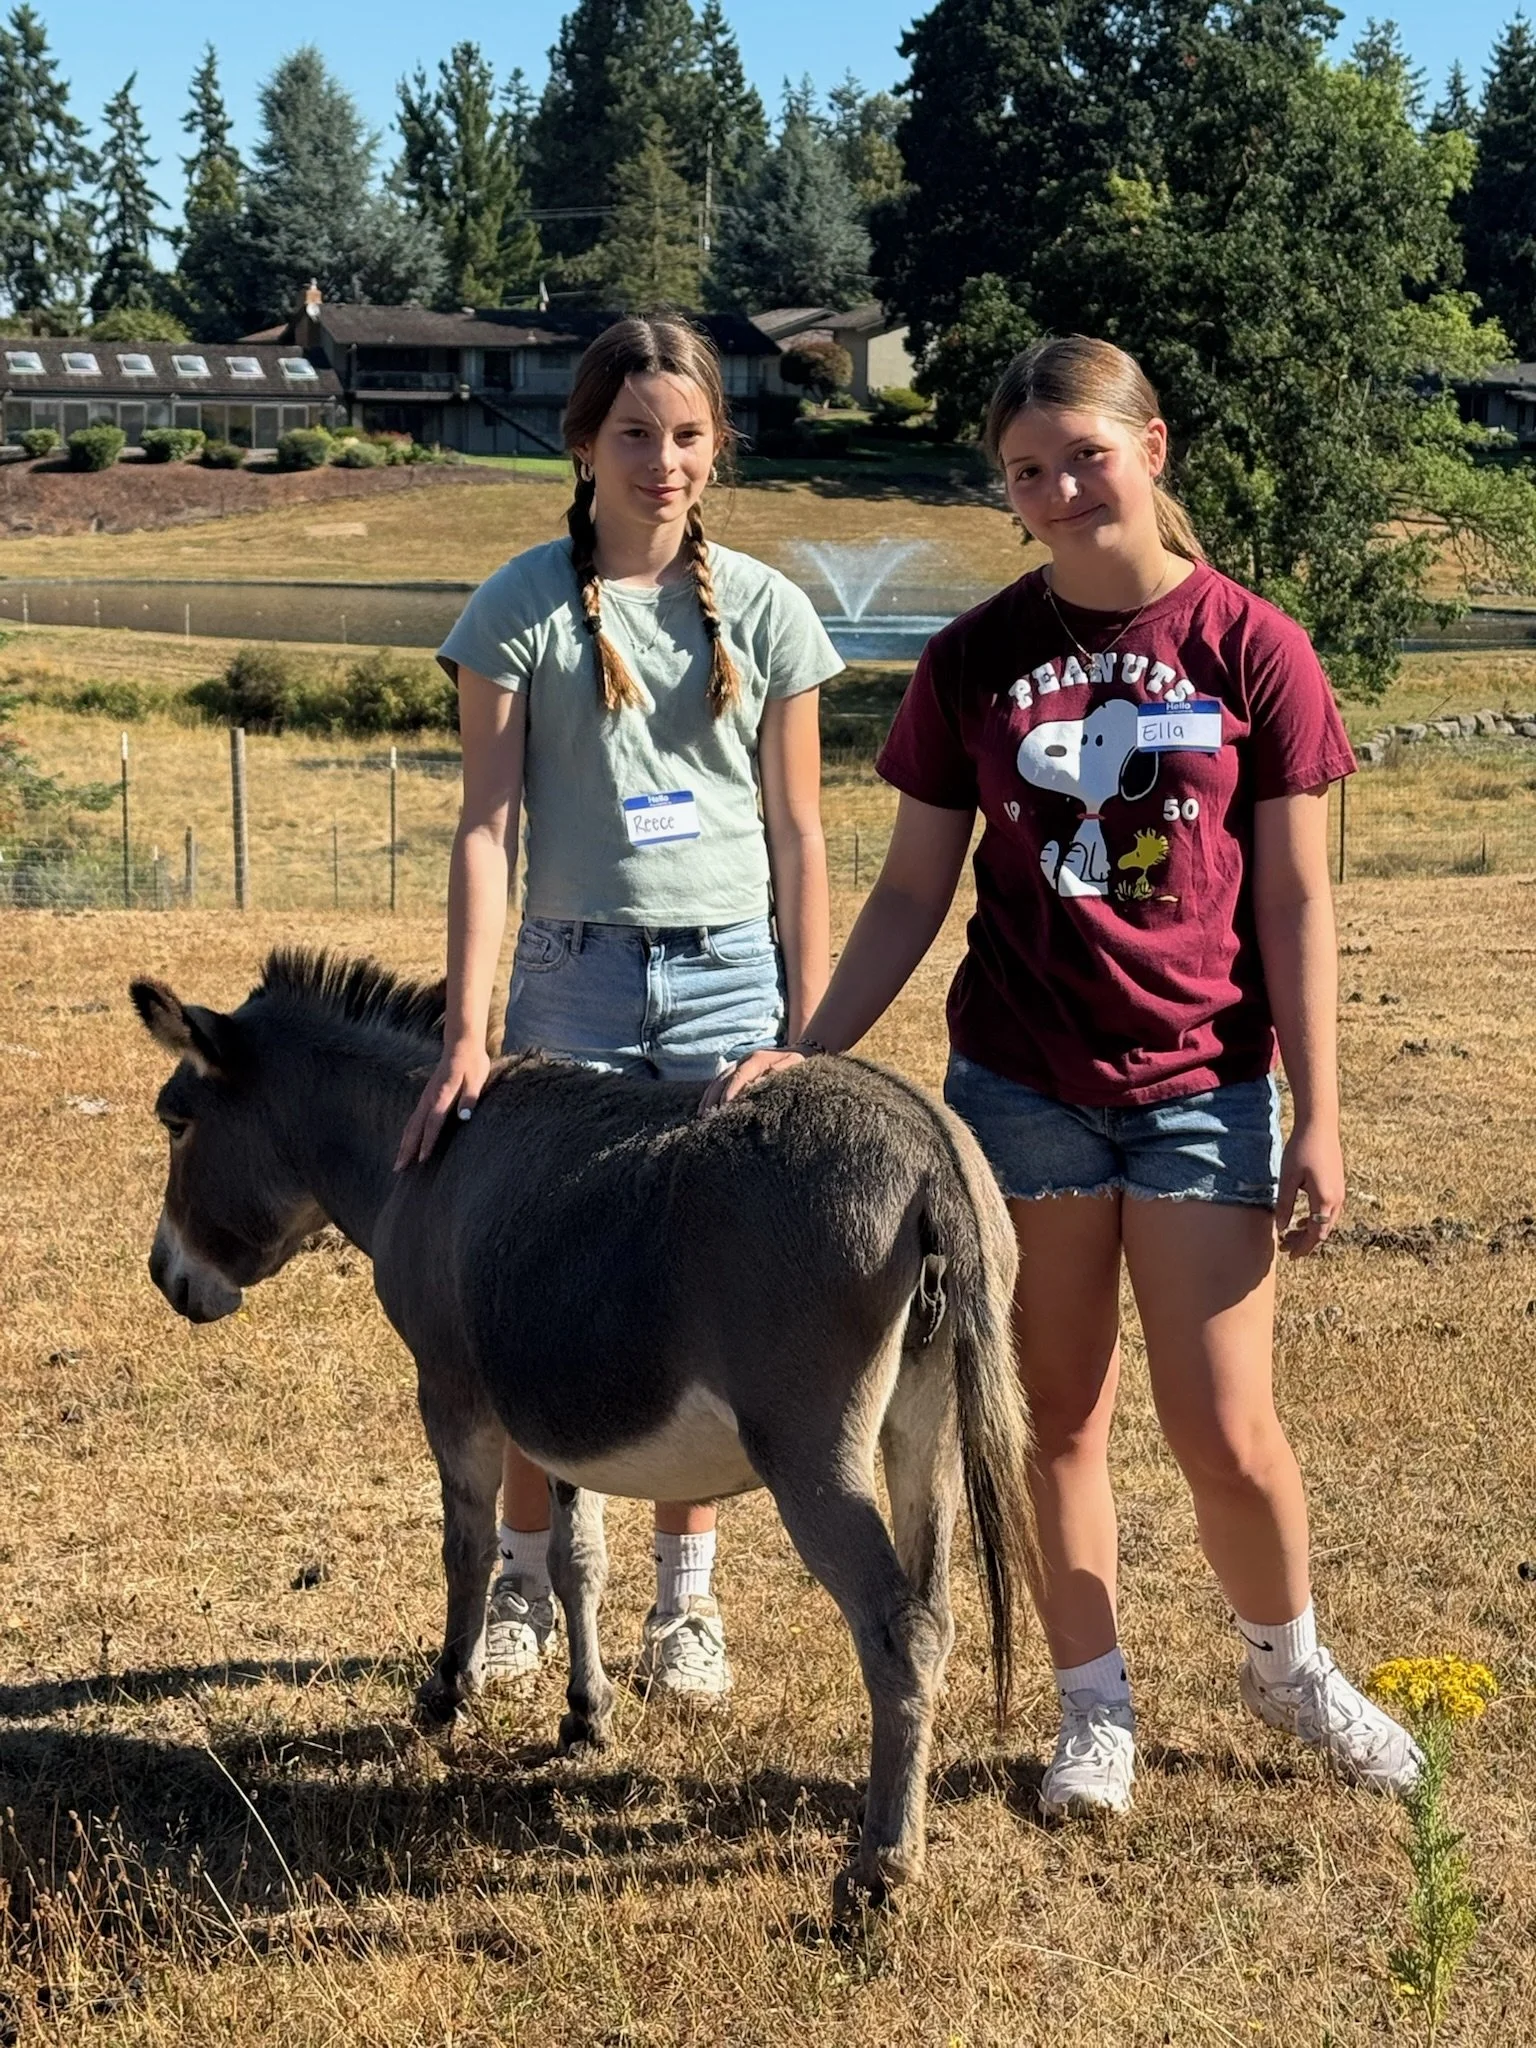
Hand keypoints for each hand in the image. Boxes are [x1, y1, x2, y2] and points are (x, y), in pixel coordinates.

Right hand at [394, 1040, 491, 1169]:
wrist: (461, 1044)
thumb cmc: (473, 1063)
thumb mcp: (477, 1079)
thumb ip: (470, 1098)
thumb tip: (464, 1117)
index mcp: (442, 1095)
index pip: (433, 1123)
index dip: (427, 1142)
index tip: (422, 1160)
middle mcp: (429, 1098)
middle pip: (415, 1127)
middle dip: (406, 1149)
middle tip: (399, 1169)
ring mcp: (426, 1097)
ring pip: (411, 1124)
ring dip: (404, 1144)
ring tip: (399, 1163)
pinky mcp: (427, 1097)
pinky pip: (414, 1119)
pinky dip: (409, 1134)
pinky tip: (407, 1144)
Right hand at [700, 1046, 806, 1112]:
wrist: (799, 1051)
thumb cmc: (798, 1063)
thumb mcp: (794, 1065)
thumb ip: (779, 1072)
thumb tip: (760, 1082)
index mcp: (756, 1059)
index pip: (739, 1075)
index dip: (731, 1091)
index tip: (724, 1107)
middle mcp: (743, 1060)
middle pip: (723, 1079)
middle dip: (714, 1098)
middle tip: (709, 1118)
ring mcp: (737, 1065)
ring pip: (717, 1081)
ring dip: (708, 1098)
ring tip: (702, 1117)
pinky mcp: (735, 1071)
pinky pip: (718, 1084)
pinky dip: (710, 1096)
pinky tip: (703, 1110)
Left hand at [1275, 1119, 1344, 1258]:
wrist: (1320, 1126)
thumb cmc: (1301, 1149)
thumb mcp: (1287, 1178)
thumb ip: (1285, 1204)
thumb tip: (1282, 1228)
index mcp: (1324, 1200)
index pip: (1316, 1234)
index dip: (1303, 1247)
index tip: (1289, 1255)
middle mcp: (1337, 1200)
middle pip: (1323, 1231)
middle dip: (1305, 1242)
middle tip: (1285, 1246)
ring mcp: (1340, 1193)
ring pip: (1327, 1222)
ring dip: (1311, 1231)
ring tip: (1292, 1234)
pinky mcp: (1338, 1185)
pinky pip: (1329, 1211)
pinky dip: (1317, 1219)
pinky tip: (1303, 1218)